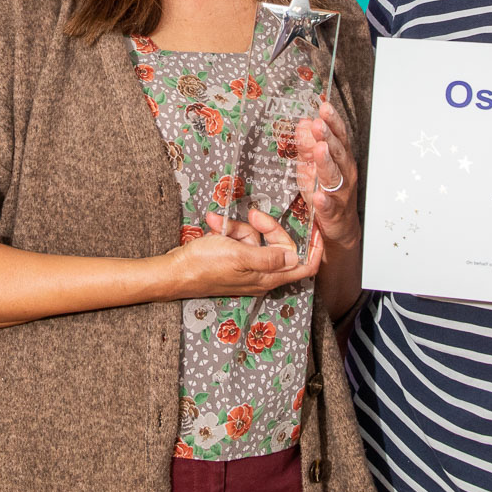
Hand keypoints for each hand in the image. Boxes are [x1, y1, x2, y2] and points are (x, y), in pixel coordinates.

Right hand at [164, 207, 320, 298]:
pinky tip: (213, 225)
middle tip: (252, 214)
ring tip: (218, 225)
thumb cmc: (205, 265)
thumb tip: (295, 255)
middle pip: (279, 245)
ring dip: (239, 227)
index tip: (316, 228)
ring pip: (256, 239)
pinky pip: (239, 240)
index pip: (304, 266)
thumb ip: (269, 257)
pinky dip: (227, 230)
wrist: (175, 272)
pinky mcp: (233, 260)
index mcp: (268, 276)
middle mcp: (261, 274)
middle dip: (266, 226)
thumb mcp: (239, 256)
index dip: (314, 249)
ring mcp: (246, 267)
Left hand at [297, 100, 360, 250]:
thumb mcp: (314, 164)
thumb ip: (308, 145)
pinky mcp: (333, 212)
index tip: (325, 107)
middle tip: (319, 124)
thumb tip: (304, 123)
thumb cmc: (328, 192)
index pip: (338, 136)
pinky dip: (324, 200)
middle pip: (338, 152)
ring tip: (320, 149)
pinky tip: (318, 196)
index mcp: (341, 159)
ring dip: (326, 162)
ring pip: (334, 176)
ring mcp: (340, 193)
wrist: (340, 226)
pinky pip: (328, 205)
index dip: (332, 122)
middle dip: (329, 137)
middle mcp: (344, 173)